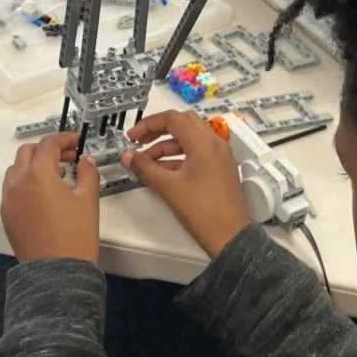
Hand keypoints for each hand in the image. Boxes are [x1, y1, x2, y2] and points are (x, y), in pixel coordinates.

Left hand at [1, 133, 100, 263]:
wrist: (57, 272)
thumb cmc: (75, 236)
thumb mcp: (88, 200)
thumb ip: (88, 173)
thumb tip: (86, 161)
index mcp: (38, 174)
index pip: (49, 144)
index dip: (65, 139)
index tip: (76, 142)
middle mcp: (17, 183)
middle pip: (28, 152)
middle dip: (47, 149)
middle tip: (68, 156)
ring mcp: (9, 199)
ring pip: (16, 169)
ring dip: (34, 165)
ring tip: (57, 175)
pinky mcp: (7, 215)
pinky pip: (13, 189)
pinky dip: (26, 182)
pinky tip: (44, 194)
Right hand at [122, 110, 248, 257]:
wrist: (228, 236)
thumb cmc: (204, 212)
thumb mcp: (168, 187)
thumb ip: (144, 167)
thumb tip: (128, 156)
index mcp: (204, 143)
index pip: (172, 119)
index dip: (148, 125)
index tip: (133, 136)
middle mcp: (215, 144)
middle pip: (183, 124)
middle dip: (158, 131)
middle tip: (140, 141)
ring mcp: (220, 156)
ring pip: (190, 139)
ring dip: (167, 146)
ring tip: (146, 161)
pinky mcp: (220, 169)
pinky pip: (197, 153)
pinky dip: (178, 157)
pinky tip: (162, 170)